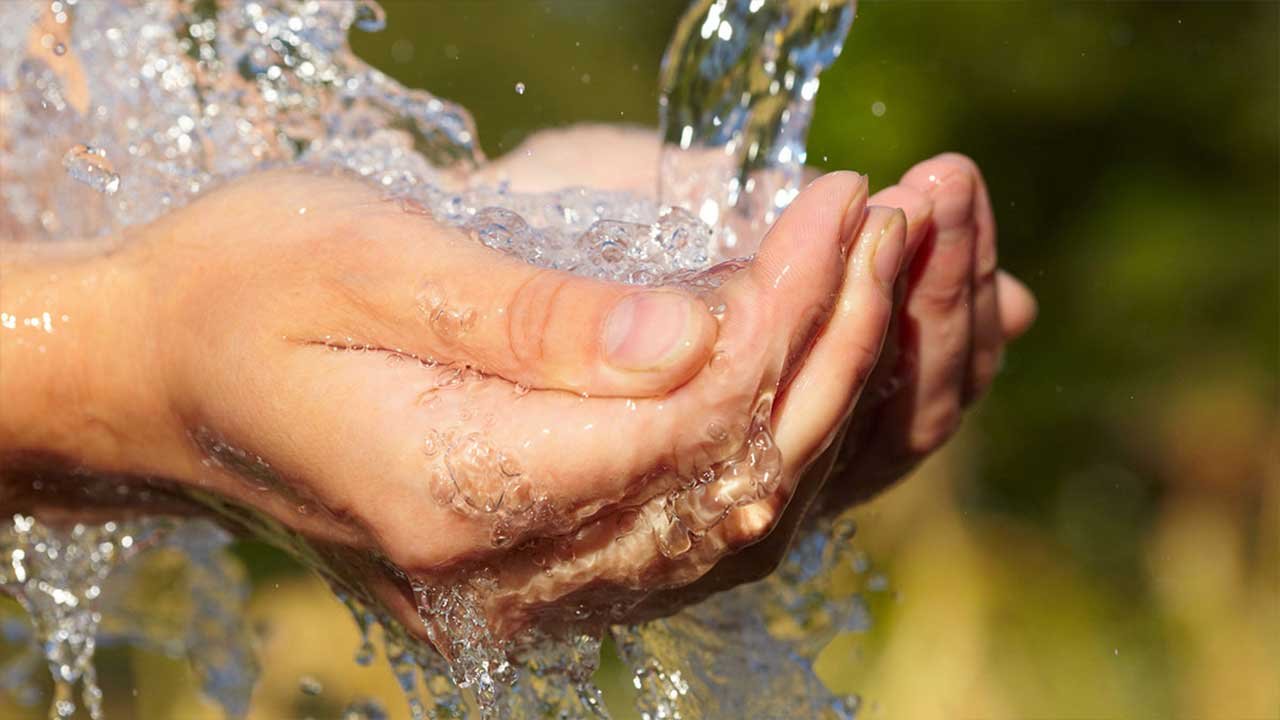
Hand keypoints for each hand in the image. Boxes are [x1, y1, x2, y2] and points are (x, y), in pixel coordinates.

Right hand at [1, 164, 899, 641]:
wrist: (162, 381)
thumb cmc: (242, 291)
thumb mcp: (362, 261)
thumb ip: (532, 318)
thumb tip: (701, 337)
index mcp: (458, 494)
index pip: (691, 422)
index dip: (794, 313)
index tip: (846, 205)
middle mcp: (509, 575)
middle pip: (738, 483)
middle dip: (843, 347)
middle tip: (900, 228)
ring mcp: (532, 589)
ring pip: (742, 523)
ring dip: (836, 401)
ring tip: (898, 285)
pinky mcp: (545, 568)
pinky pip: (705, 530)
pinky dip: (788, 446)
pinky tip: (838, 371)